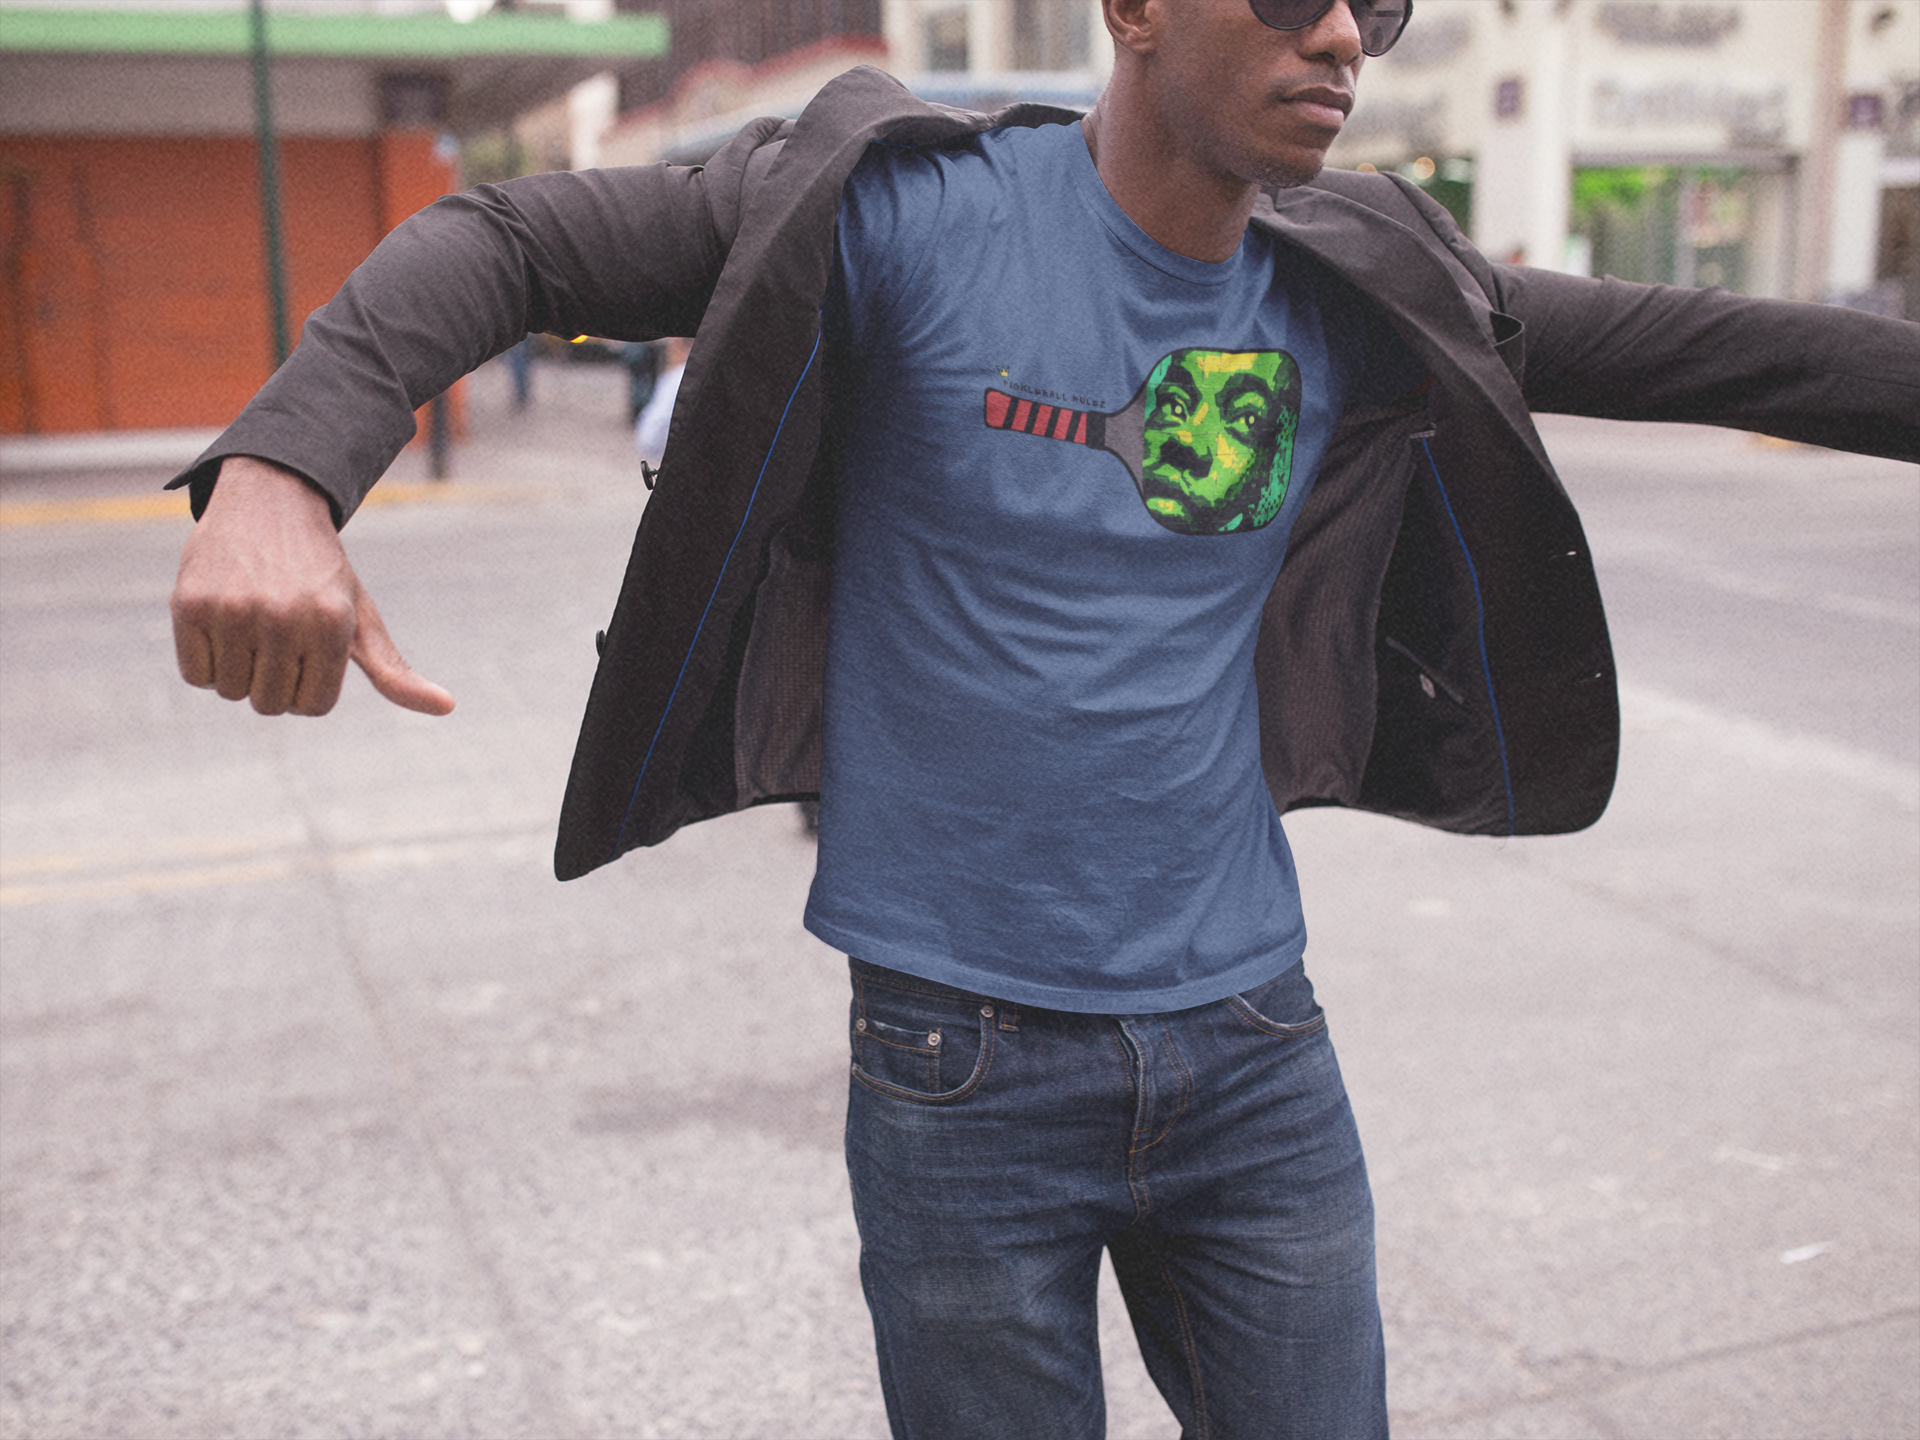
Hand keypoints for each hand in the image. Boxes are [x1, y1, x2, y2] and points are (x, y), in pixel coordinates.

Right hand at [170, 456, 454, 716]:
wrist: (269, 502)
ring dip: (239, 671)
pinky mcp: (189, 604)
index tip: (309, 651)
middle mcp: (284, 617)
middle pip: (271, 704)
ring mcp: (233, 610)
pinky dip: (205, 661)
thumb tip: (448, 707)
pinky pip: (195, 675)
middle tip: (277, 634)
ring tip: (251, 625)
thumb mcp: (361, 616)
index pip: (313, 705)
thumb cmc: (321, 572)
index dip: (308, 687)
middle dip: (274, 680)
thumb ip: (394, 671)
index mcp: (332, 624)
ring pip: (231, 692)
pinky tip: (222, 622)